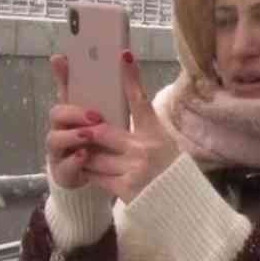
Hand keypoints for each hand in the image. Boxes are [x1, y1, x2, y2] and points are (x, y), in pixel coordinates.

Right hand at [44, 54, 104, 189]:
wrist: (95, 177)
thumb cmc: (102, 143)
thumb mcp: (112, 120)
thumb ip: (117, 96)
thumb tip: (127, 59)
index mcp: (72, 112)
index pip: (64, 88)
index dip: (61, 74)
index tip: (62, 59)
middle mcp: (60, 128)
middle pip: (57, 113)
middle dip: (75, 112)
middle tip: (96, 115)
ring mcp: (59, 150)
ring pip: (55, 139)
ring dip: (73, 136)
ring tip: (89, 135)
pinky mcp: (63, 171)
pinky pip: (64, 165)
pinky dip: (74, 160)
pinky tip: (85, 155)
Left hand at [82, 51, 180, 203]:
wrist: (182, 205)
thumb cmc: (171, 171)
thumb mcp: (163, 143)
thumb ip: (142, 130)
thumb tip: (112, 118)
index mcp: (155, 133)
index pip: (140, 100)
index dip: (130, 77)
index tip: (123, 55)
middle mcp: (144, 149)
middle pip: (101, 131)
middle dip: (86, 131)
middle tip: (78, 127)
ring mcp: (134, 169)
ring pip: (94, 155)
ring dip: (84, 154)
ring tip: (82, 151)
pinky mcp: (125, 189)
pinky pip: (96, 176)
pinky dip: (88, 172)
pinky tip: (88, 169)